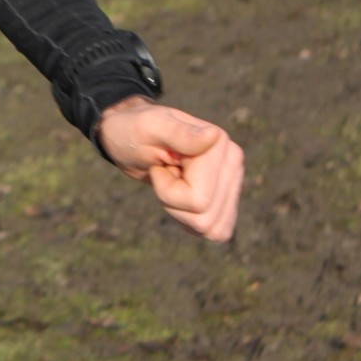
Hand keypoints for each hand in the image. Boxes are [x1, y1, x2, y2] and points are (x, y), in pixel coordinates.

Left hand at [95, 96, 243, 241]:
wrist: (128, 140)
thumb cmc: (133, 131)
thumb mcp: (148, 128)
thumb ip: (179, 133)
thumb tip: (214, 135)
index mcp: (219, 144)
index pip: (198, 200)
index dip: (167, 190)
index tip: (158, 163)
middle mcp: (232, 163)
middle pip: (206, 218)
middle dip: (172, 202)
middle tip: (163, 172)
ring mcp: (232, 182)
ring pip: (211, 228)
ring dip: (180, 212)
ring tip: (171, 181)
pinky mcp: (227, 199)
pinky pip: (216, 231)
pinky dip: (190, 220)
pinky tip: (179, 196)